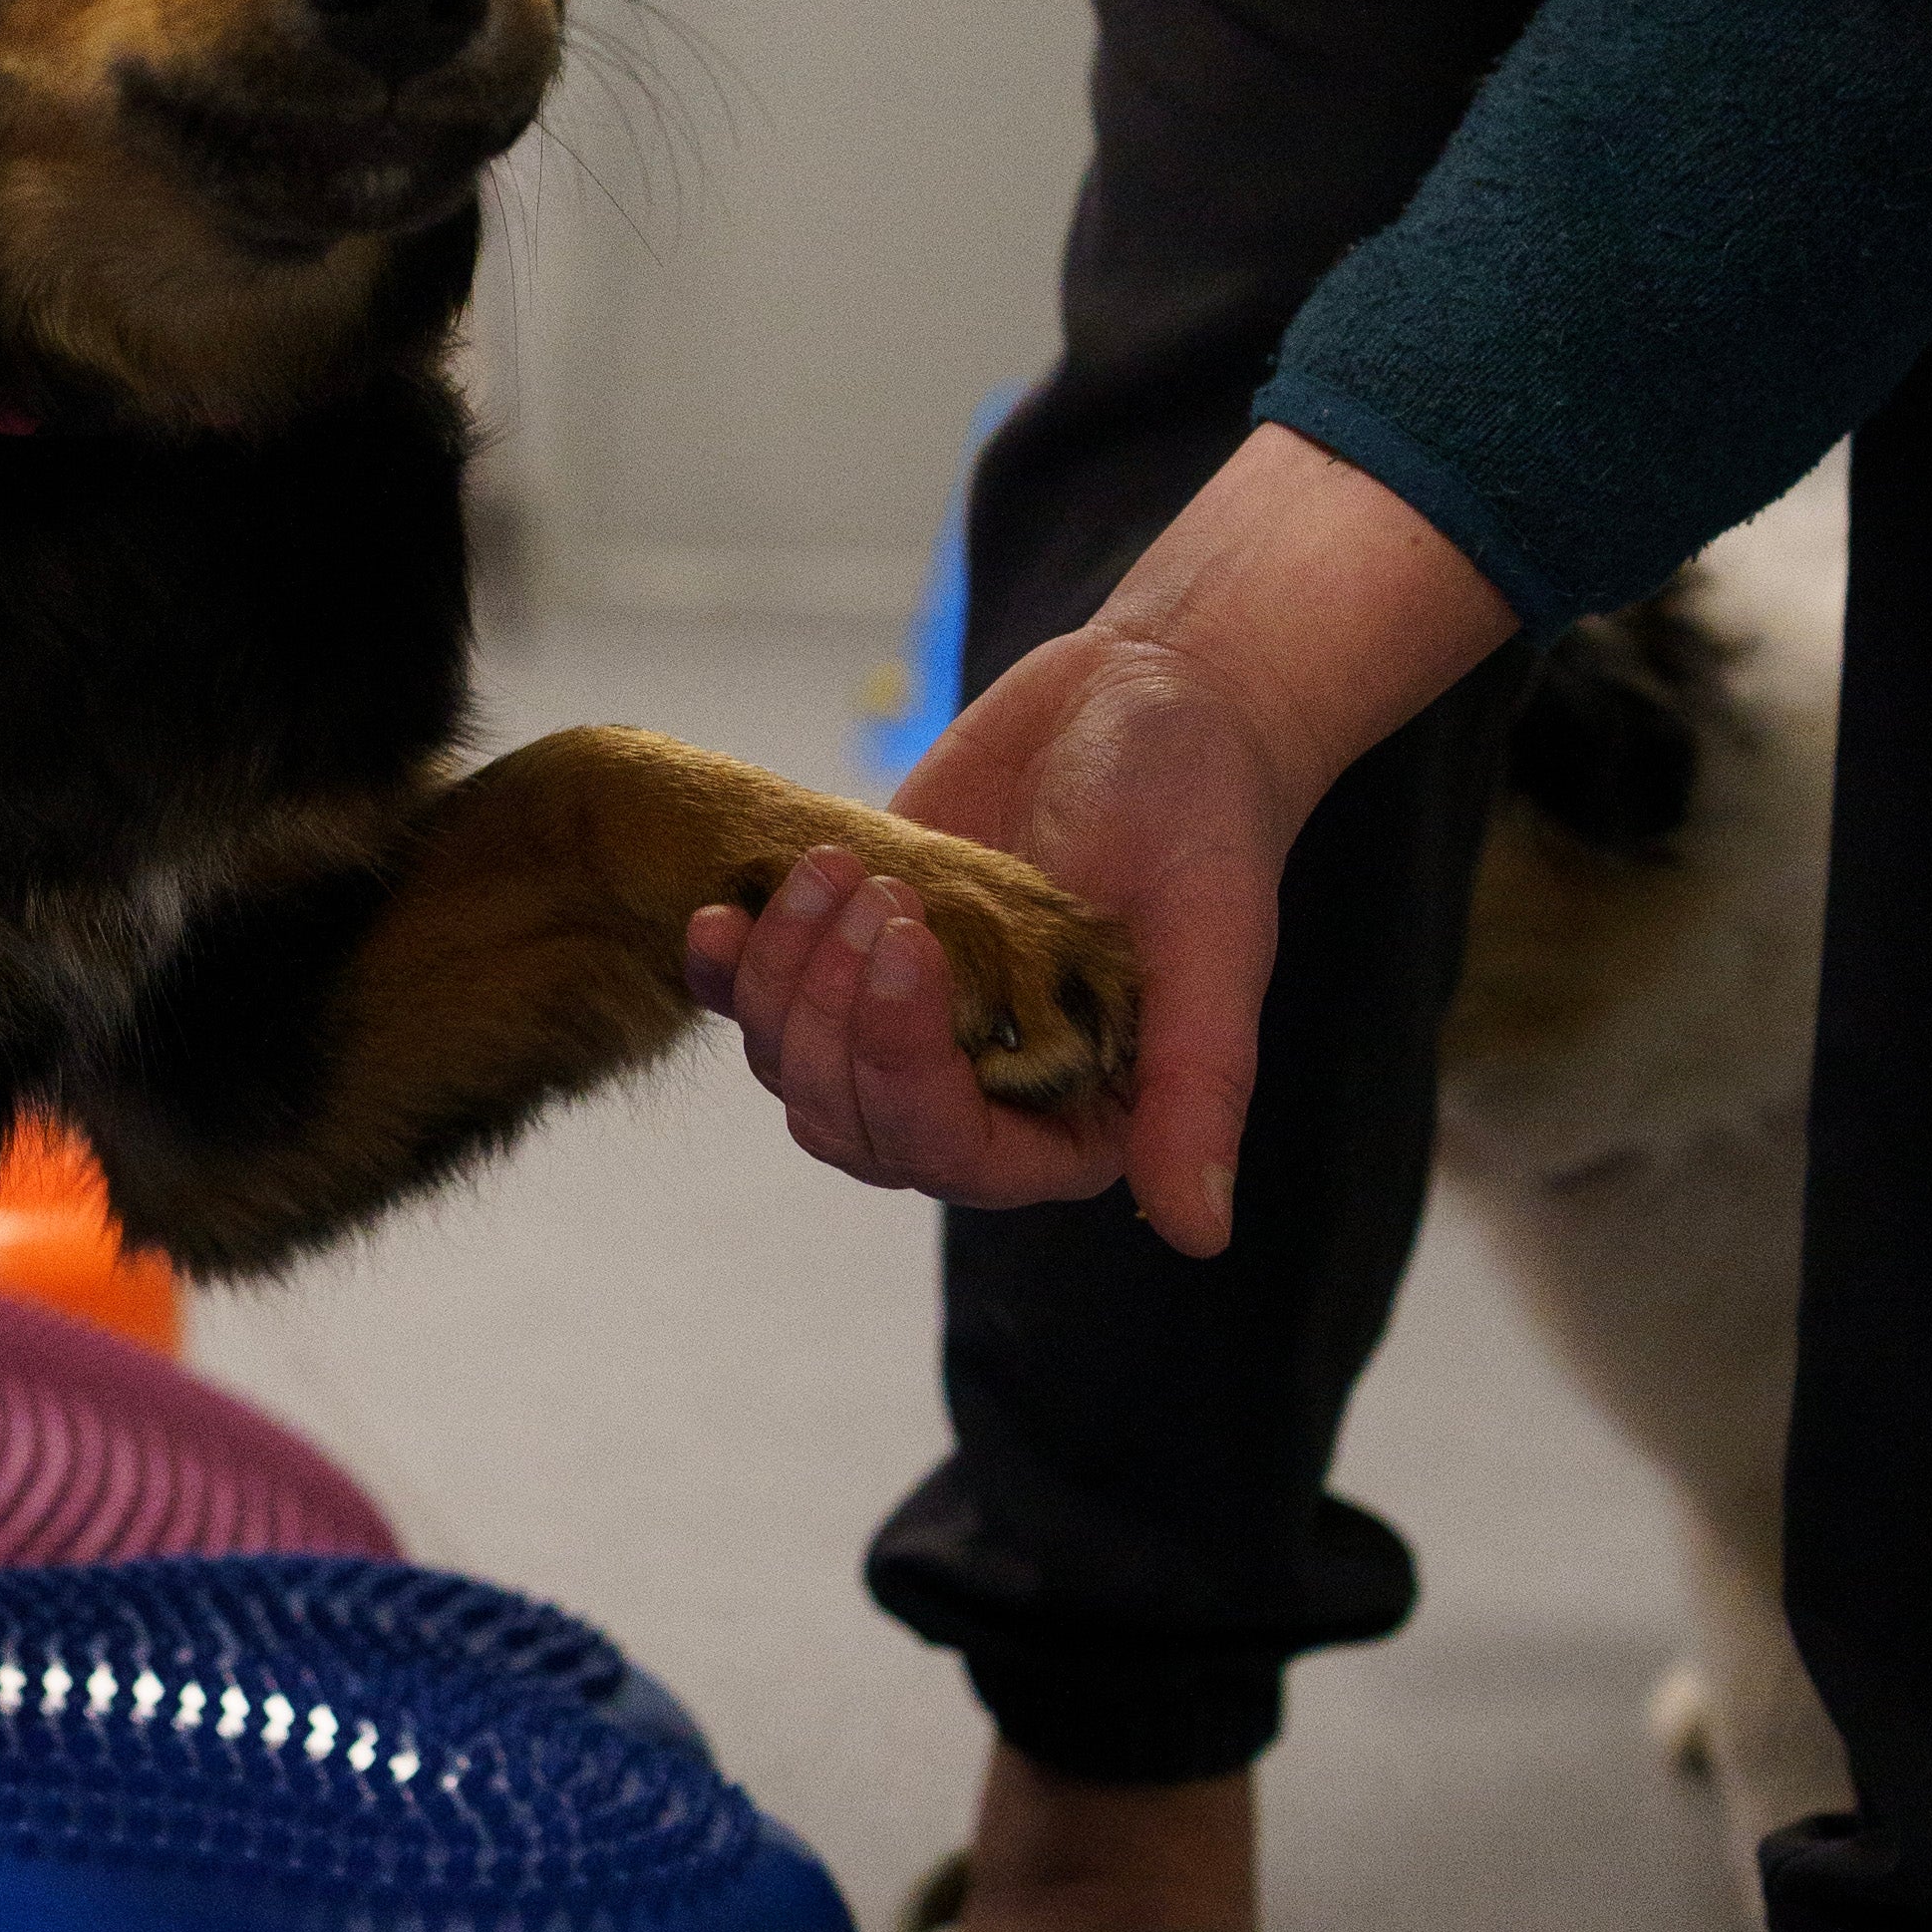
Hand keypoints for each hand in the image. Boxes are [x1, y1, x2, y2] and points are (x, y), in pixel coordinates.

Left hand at [684, 428, 1525, 1248]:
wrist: (1146, 695)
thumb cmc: (1200, 810)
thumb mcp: (1216, 941)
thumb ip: (1199, 1087)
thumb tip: (1202, 1236)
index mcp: (1074, 1117)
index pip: (950, 1153)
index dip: (903, 1069)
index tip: (907, 944)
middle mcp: (981, 1092)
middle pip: (849, 1122)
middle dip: (835, 1016)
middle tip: (878, 891)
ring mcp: (904, 1026)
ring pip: (791, 1068)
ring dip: (785, 978)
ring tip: (836, 868)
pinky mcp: (846, 958)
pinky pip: (755, 1000)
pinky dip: (724, 971)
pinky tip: (716, 917)